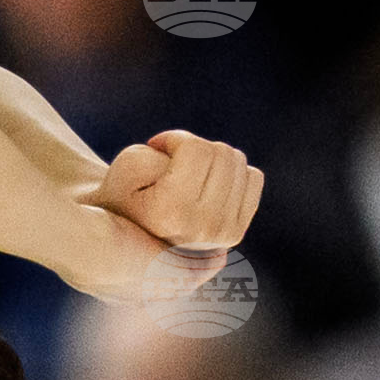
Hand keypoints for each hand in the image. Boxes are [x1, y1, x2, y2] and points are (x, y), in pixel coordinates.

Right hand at [74, 133, 262, 256]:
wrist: (129, 240)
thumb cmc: (125, 193)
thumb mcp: (128, 165)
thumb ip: (161, 155)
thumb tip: (207, 160)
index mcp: (170, 213)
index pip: (196, 149)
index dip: (174, 139)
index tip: (156, 152)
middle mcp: (201, 229)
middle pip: (221, 153)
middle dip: (194, 147)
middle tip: (170, 164)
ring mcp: (223, 235)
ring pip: (238, 162)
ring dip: (212, 159)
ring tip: (186, 176)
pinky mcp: (236, 233)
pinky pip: (253, 178)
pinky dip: (232, 173)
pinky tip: (206, 186)